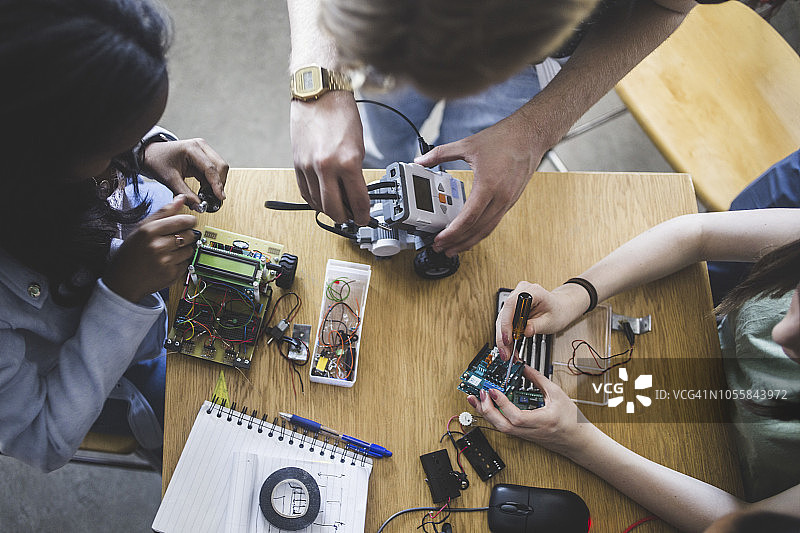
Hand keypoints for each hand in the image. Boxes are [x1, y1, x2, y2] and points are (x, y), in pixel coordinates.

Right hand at [104, 195, 196, 302]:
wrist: (122, 281)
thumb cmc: (129, 254)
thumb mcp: (141, 228)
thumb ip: (163, 212)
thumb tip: (180, 199)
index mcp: (149, 231)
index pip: (182, 220)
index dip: (189, 220)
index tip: (189, 221)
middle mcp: (157, 246)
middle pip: (189, 234)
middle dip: (187, 234)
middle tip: (178, 236)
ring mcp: (165, 261)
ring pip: (190, 249)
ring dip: (185, 248)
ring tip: (170, 250)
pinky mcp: (171, 274)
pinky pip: (187, 263)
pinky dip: (181, 261)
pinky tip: (168, 261)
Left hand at [141, 139, 228, 210]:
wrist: (150, 155)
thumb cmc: (157, 161)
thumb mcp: (169, 179)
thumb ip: (184, 193)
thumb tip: (198, 205)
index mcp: (192, 148)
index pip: (210, 168)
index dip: (217, 184)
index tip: (220, 197)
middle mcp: (200, 147)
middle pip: (221, 166)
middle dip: (219, 183)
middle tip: (214, 198)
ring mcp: (203, 151)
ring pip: (220, 168)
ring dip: (217, 183)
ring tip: (207, 195)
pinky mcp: (203, 157)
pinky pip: (214, 171)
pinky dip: (212, 182)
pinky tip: (206, 190)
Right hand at [290, 91, 370, 224]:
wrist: (318, 95)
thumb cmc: (340, 115)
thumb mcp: (358, 147)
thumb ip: (357, 174)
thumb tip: (356, 195)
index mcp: (347, 162)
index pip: (357, 201)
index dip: (363, 215)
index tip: (364, 218)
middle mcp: (325, 167)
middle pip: (334, 209)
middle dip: (345, 217)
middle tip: (352, 217)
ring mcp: (308, 167)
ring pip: (317, 204)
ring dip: (328, 211)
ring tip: (338, 209)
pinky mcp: (296, 164)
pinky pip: (304, 192)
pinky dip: (314, 201)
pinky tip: (322, 201)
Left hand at [415, 111, 545, 255]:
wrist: (530, 135)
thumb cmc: (504, 139)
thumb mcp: (467, 144)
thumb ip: (440, 153)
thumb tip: (421, 160)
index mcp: (488, 185)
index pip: (468, 218)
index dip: (452, 233)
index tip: (440, 239)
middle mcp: (500, 197)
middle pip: (477, 229)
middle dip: (457, 242)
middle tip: (441, 249)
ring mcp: (507, 201)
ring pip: (487, 229)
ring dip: (470, 242)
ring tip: (454, 248)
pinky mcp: (510, 201)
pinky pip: (494, 222)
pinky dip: (480, 232)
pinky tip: (470, 234)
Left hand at [466, 366, 592, 455]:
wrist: (577, 440)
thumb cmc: (571, 420)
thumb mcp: (557, 395)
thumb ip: (538, 380)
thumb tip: (523, 367)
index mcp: (542, 421)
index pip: (517, 417)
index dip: (502, 404)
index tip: (493, 390)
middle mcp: (531, 431)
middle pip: (503, 426)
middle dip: (487, 410)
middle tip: (480, 393)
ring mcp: (525, 434)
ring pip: (501, 428)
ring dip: (486, 413)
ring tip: (477, 398)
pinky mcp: (523, 434)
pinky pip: (504, 427)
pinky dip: (493, 416)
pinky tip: (486, 407)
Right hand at [496, 281, 587, 360]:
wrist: (560, 308)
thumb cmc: (557, 311)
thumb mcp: (550, 321)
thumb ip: (537, 326)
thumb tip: (524, 332)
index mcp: (531, 291)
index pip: (511, 304)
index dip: (506, 322)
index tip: (508, 339)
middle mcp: (520, 292)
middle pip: (504, 314)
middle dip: (503, 336)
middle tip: (506, 352)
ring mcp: (514, 299)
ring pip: (502, 320)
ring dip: (503, 338)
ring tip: (508, 353)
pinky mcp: (512, 308)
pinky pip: (505, 322)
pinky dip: (506, 336)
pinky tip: (509, 347)